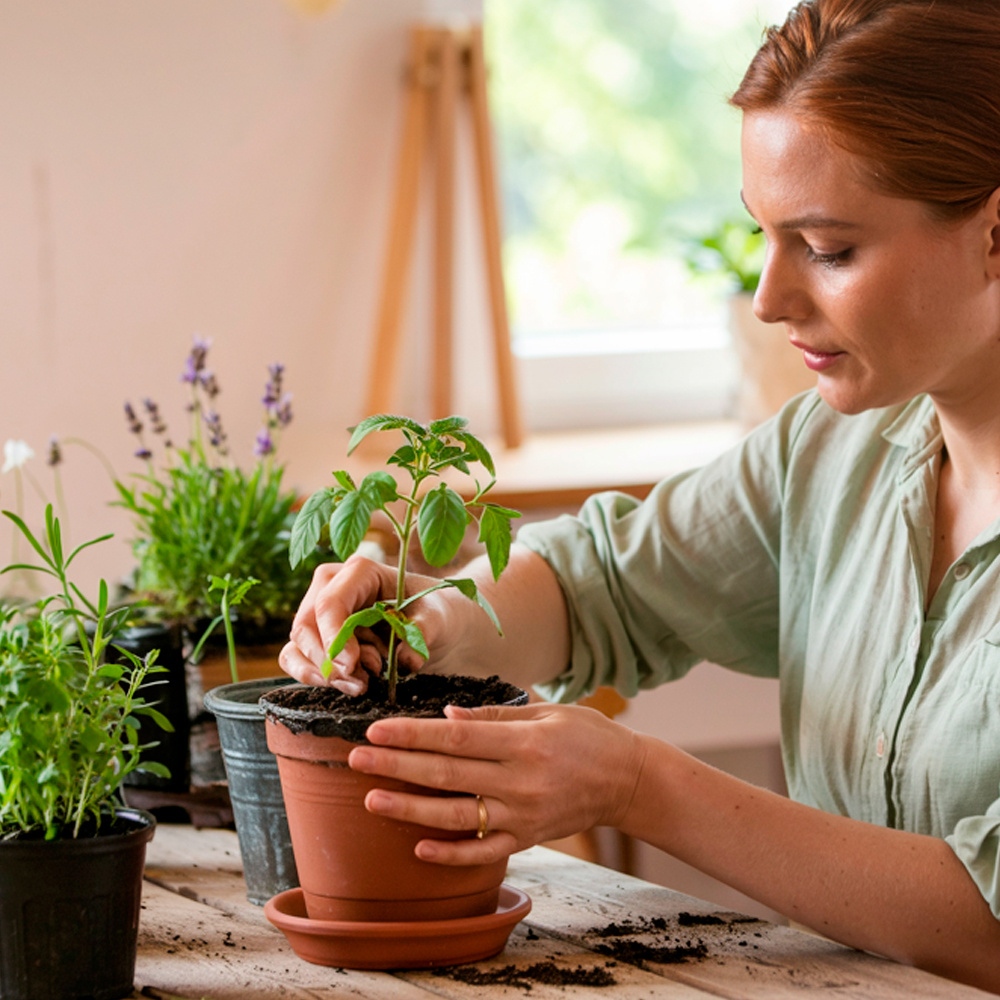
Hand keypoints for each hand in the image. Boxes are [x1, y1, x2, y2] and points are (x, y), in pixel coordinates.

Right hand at [279, 555, 442, 693]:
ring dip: (324, 673)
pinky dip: (315, 677)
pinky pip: (296, 658)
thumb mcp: (439, 616)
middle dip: (329, 661)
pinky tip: (348, 685)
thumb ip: (423, 633)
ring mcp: (322, 612)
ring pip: (298, 645)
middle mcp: (333, 586)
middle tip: (361, 683)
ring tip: (361, 685)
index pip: (330, 604)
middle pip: (306, 626)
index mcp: (360, 572)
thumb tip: (406, 660)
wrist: (438, 627)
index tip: (351, 667)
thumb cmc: (436, 612)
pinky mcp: (319, 637)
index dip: (334, 638)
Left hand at [347, 701, 646, 864]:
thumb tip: (445, 720)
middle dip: (396, 767)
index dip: (411, 736)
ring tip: (373, 799)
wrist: (628, 780)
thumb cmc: (587, 734)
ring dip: (410, 809)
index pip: (453, 739)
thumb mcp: (546, 711)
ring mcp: (522, 814)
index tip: (376, 731)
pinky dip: (451, 854)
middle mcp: (519, 781)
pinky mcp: (528, 838)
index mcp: (522, 742)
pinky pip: (483, 852)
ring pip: (456, 817)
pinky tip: (419, 847)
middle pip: (446, 775)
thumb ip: (494, 717)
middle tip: (355, 760)